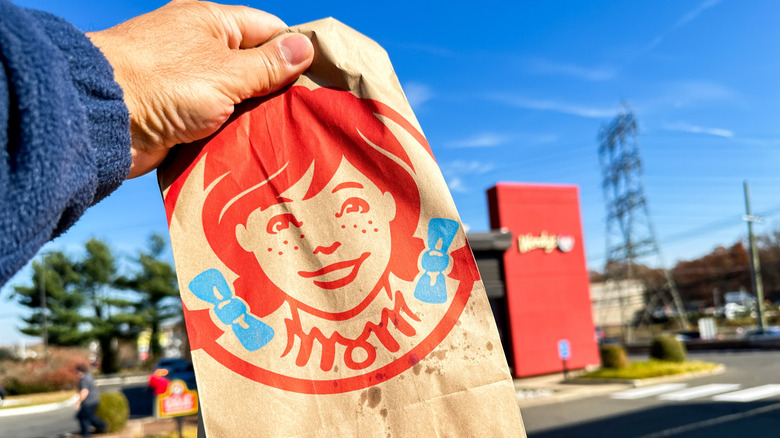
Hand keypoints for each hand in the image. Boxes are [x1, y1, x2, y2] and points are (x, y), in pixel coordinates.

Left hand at [87, 0, 313, 177]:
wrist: (99, 118)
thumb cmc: (164, 84)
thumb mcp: (226, 72)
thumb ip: (268, 65)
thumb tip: (305, 48)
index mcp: (212, 23)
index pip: (268, 30)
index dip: (296, 52)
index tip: (322, 79)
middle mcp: (200, 48)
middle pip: (254, 66)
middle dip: (279, 90)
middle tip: (310, 115)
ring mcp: (187, 82)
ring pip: (237, 98)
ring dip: (256, 117)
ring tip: (290, 137)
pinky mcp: (177, 113)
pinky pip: (216, 120)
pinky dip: (233, 133)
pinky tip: (257, 148)